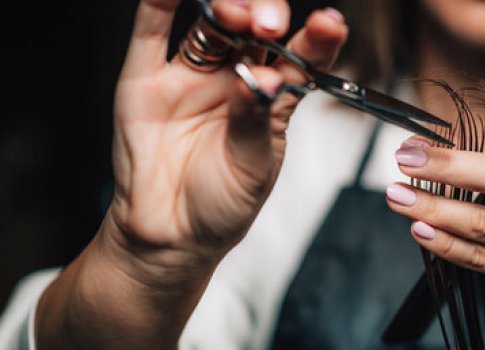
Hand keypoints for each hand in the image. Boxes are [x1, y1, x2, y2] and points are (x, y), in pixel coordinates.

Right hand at [36, 1, 346, 348]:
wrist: (172, 237)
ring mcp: (193, 75)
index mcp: (272, 98)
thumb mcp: (253, 167)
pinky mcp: (147, 80)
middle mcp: (235, 78)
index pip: (300, 58)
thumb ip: (256, 119)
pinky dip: (159, 3)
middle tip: (271, 25)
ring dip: (226, 8)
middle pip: (255, 28)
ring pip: (211, 25)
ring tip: (237, 12)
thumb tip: (264, 78)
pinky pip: (152, 32)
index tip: (330, 24)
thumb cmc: (223, 205)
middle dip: (266, 17)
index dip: (317, 39)